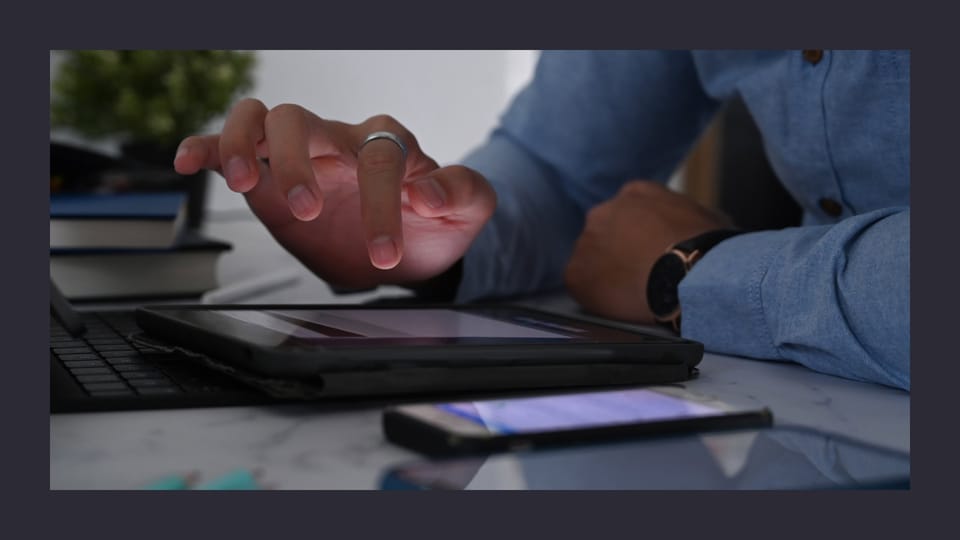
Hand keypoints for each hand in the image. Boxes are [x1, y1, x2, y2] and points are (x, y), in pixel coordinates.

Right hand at [174, 99, 495, 289]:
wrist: (411, 247)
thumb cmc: (435, 224)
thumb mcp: (467, 212)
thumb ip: (462, 192)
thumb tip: (427, 188)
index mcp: (391, 146)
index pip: (378, 157)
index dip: (381, 204)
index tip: (386, 252)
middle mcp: (342, 142)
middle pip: (305, 122)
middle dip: (297, 165)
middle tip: (308, 211)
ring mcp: (304, 156)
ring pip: (266, 121)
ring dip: (247, 146)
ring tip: (246, 182)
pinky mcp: (272, 176)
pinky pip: (232, 144)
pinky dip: (208, 147)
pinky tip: (191, 161)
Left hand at [564, 181, 730, 323]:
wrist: (690, 275)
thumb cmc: (707, 249)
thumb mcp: (705, 216)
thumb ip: (685, 216)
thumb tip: (694, 227)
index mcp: (635, 193)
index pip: (629, 212)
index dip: (638, 235)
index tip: (648, 251)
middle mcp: (604, 212)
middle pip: (604, 233)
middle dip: (618, 252)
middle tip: (638, 274)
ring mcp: (586, 242)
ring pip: (591, 259)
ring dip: (606, 274)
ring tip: (632, 293)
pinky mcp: (576, 274)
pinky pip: (581, 286)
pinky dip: (595, 297)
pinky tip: (618, 304)